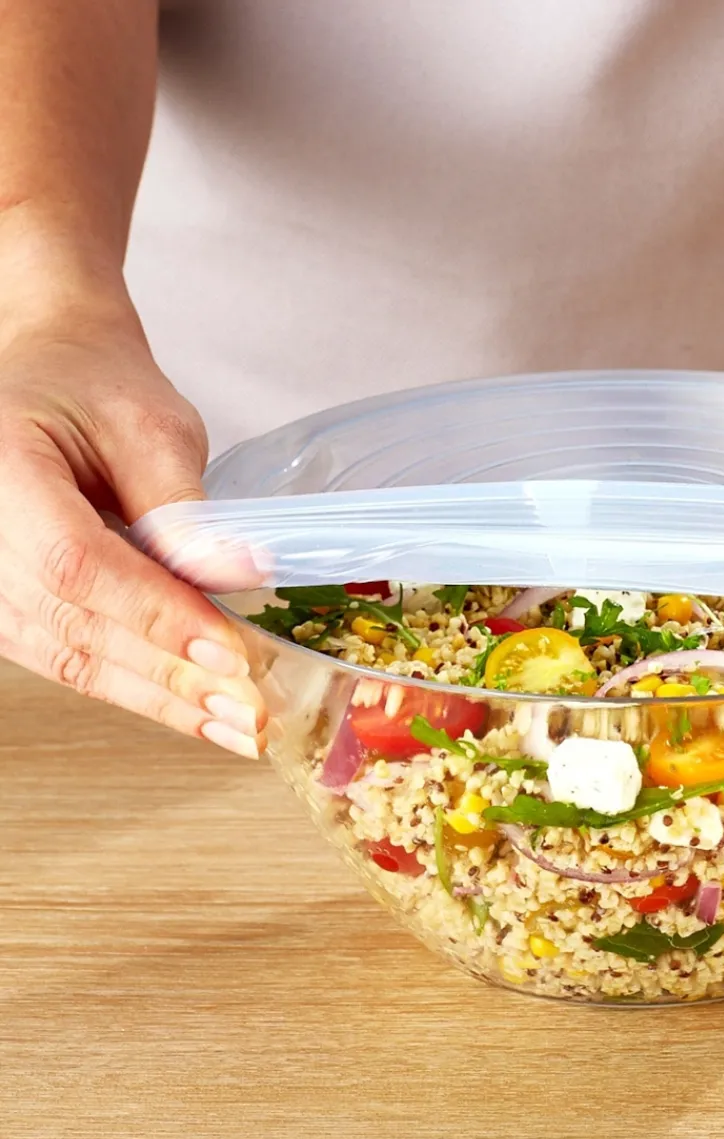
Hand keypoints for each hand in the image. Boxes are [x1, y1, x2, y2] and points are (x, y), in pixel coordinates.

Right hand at [0, 298, 266, 755]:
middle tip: (248, 711)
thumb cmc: (94, 388)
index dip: (154, 612)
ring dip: (155, 697)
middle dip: (168, 673)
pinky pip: (63, 656)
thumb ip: (183, 506)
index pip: (76, 561)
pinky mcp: (6, 604)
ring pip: (64, 656)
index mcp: (0, 467)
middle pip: (69, 623)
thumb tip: (238, 575)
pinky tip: (191, 707)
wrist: (51, 378)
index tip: (228, 650)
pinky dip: (132, 685)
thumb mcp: (150, 424)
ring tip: (233, 724)